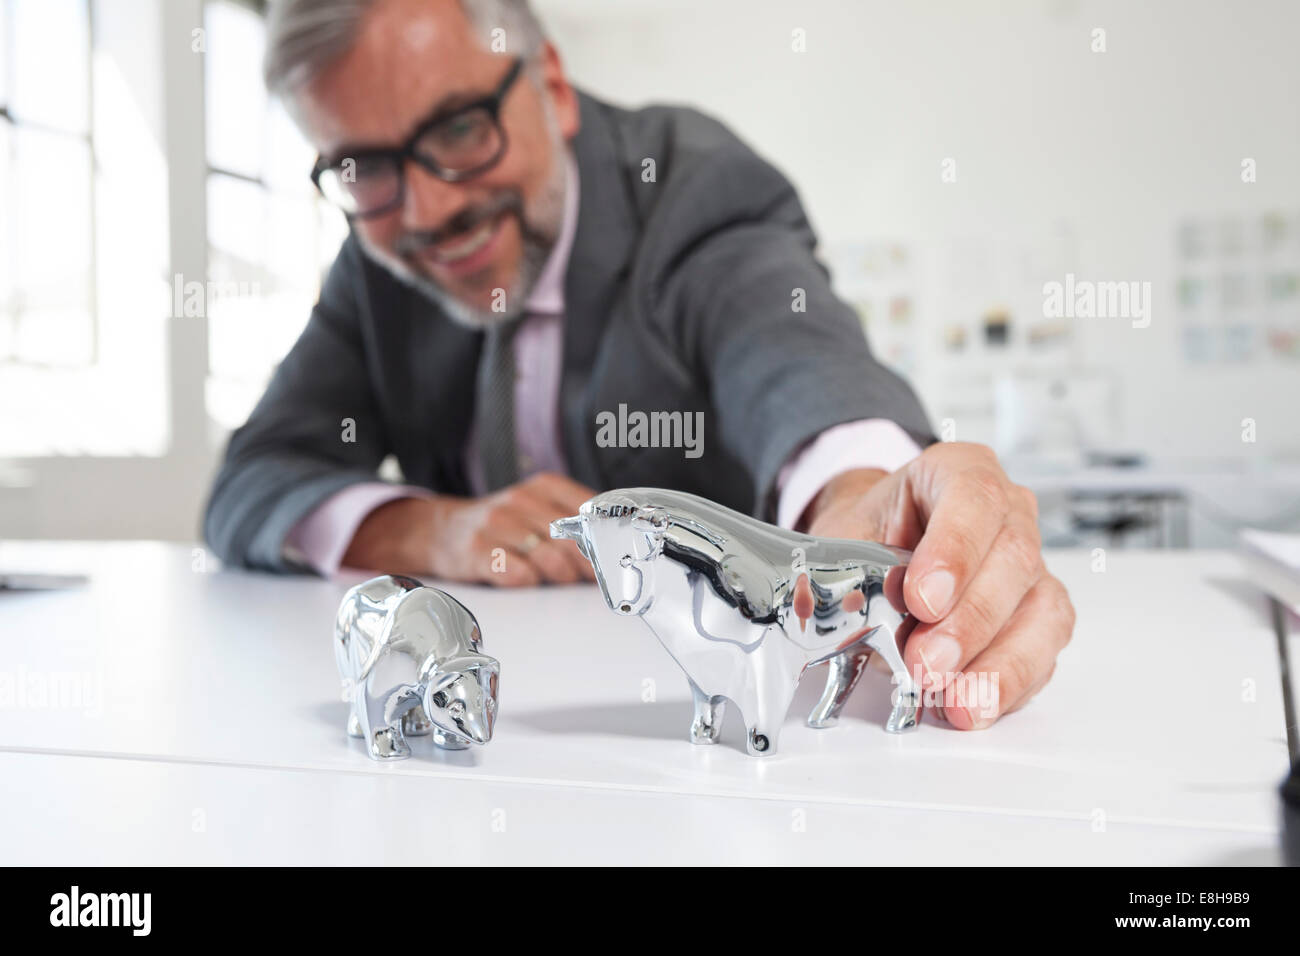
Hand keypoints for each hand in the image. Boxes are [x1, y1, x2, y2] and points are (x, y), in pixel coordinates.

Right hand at [342, 472, 597, 586]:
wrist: (442, 530)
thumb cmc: (504, 524)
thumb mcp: (540, 507)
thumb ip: (576, 520)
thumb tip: (617, 547)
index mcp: (545, 486)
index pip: (591, 511)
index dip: (609, 539)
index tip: (619, 557)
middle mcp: (522, 500)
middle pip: (575, 539)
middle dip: (591, 566)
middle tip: (597, 581)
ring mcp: (497, 524)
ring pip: (550, 559)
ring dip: (562, 578)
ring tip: (561, 581)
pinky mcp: (478, 551)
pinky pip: (518, 574)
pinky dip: (530, 583)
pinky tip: (528, 581)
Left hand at [804, 442, 1074, 729]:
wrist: (877, 546)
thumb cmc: (867, 535)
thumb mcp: (844, 537)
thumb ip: (849, 571)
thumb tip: (849, 620)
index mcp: (957, 471)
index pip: (974, 498)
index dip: (954, 552)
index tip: (923, 600)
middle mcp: (1008, 512)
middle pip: (1013, 559)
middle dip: (969, 622)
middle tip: (927, 665)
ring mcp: (1030, 564)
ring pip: (1041, 609)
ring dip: (998, 664)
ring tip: (956, 701)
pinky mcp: (1039, 613)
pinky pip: (1043, 649)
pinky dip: (1009, 683)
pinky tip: (974, 703)